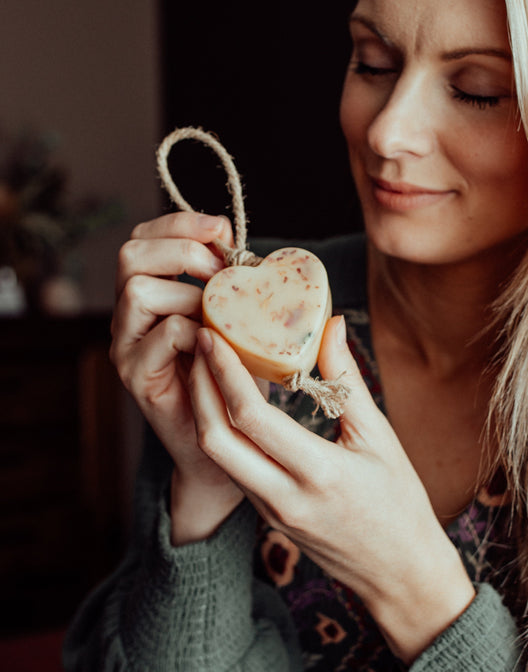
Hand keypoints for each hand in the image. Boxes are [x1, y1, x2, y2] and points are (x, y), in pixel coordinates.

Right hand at [110, 212, 244, 542]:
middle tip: (221, 269)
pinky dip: (195, 330)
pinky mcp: (137, 376)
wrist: (221, 447)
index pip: (144, 238)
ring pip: (138, 291)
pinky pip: (162, 336)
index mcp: (148, 295)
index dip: (179, 223)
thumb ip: (235, 290)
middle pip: (130, 255)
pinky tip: (218, 341)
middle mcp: (128, 316)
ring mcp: (127, 346)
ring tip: (221, 311)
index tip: (222, 230)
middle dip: (181, 250)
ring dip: (188, 292)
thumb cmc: (233, 380)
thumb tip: (255, 254)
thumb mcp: (237, 325)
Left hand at [189, 315, 475, 663]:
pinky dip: (221, 431)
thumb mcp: (379, 437)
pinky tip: (225, 402)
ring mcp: (269, 511)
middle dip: (198, 386)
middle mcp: (283, 496)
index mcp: (317, 473)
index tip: (214, 335)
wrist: (400, 575)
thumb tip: (329, 326)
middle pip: (215, 438)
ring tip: (206, 365)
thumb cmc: (400, 505)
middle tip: (198, 342)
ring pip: (217, 455)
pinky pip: (231, 468)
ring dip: (203, 407)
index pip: (251, 418)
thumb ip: (346, 381)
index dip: (224, 372)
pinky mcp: (266, 516)